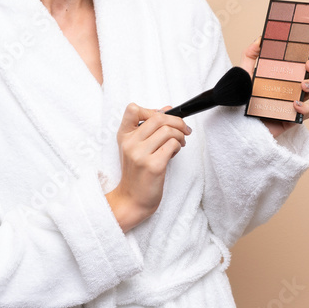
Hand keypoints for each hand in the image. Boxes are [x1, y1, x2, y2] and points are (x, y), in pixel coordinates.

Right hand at [105, 103, 189, 231]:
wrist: (132, 199)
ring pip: (168, 131)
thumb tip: (167, 108)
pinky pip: (172, 145)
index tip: (163, 119)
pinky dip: (178, 146)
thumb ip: (150, 127)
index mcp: (124, 136)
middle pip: (158, 118)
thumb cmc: (138, 172)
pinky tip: (175, 153)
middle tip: (184, 130)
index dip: (152, 110)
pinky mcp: (153, 166)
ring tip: (180, 144)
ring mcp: (140, 155)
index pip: (133, 109)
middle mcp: (130, 143)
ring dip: (180, 135)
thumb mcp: (138, 147)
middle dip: (177, 122)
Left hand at [240, 37, 308, 135]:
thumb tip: (261, 38)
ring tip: (303, 84)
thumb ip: (251, 54)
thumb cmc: (242, 97)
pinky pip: (307, 112)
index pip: (302, 58)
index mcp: (285, 73)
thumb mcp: (244, 72)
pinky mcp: (293, 117)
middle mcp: (292, 85)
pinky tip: (295, 104)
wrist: (236, 122)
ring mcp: (294, 101)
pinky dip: (305, 107)